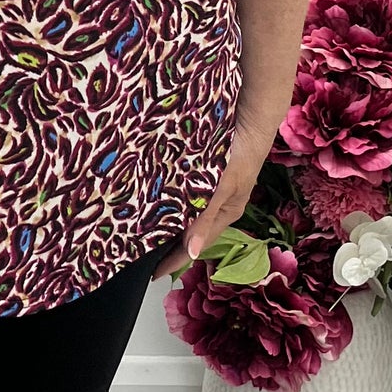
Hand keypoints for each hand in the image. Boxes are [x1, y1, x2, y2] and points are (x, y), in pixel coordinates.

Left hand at [157, 115, 275, 278]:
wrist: (248, 117)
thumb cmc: (242, 154)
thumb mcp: (222, 188)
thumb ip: (205, 218)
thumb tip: (192, 252)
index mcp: (225, 213)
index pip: (196, 245)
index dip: (175, 260)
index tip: (154, 274)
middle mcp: (217, 205)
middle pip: (190, 232)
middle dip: (169, 245)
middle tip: (143, 255)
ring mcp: (210, 189)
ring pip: (185, 214)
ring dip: (167, 224)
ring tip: (144, 233)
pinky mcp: (202, 173)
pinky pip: (183, 195)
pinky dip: (169, 202)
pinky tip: (156, 201)